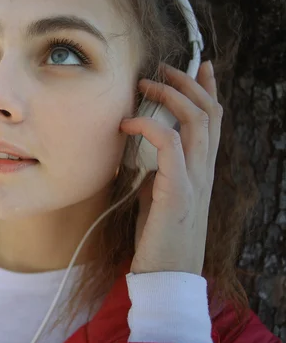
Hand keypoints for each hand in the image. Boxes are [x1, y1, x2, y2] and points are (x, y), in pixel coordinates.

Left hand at [119, 61, 221, 275]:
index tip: (201, 66)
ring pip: (196, 122)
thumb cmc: (159, 239)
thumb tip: (145, 154)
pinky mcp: (178, 192)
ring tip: (146, 82)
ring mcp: (195, 180)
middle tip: (164, 66)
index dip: (209, 91)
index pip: (213, 122)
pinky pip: (170, 145)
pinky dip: (150, 126)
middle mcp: (204, 171)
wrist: (166, 277)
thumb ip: (159, 174)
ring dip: (171, 96)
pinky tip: (128, 121)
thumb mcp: (159, 198)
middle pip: (208, 114)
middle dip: (187, 83)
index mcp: (201, 171)